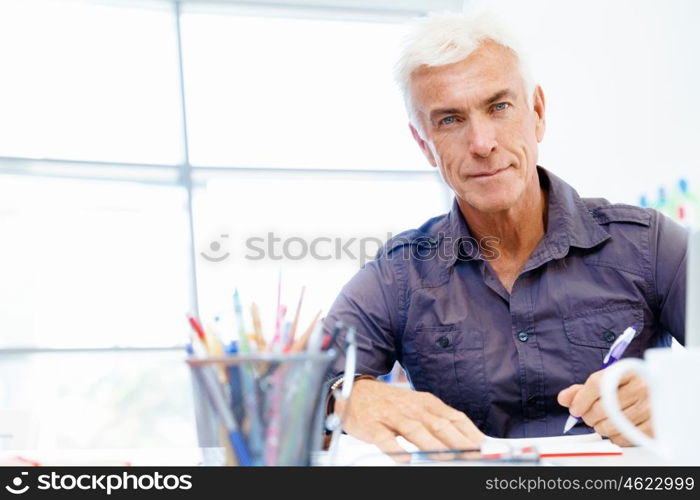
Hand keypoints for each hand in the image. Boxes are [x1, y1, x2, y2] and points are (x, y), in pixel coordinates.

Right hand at [335, 378, 484, 461]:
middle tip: (473, 455)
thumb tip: (471, 440)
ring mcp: (392, 416)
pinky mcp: (373, 425)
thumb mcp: (419, 407)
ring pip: (415, 430)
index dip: (471, 433)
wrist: (356, 391)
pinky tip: (405, 458)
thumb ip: (441, 422)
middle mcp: (413, 408)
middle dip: (458, 441)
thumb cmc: (392, 404)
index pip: (455, 418)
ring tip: (447, 457)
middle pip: (439, 424)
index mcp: (428, 403)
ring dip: (432, 444)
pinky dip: (395, 448)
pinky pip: (385, 438)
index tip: (485, 447)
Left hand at [557, 369, 652, 445]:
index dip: (581, 399)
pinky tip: (616, 429)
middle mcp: (641, 388)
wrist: (662, 393)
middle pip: (601, 408)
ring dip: (600, 427)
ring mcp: (650, 408)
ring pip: (610, 425)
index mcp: (628, 371)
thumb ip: (583, 389)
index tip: (575, 409)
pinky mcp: (655, 427)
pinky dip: (614, 437)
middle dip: (588, 416)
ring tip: (604, 422)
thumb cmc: (630, 387)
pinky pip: (623, 438)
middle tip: (589, 416)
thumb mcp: (608, 381)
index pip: (598, 384)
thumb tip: (564, 398)